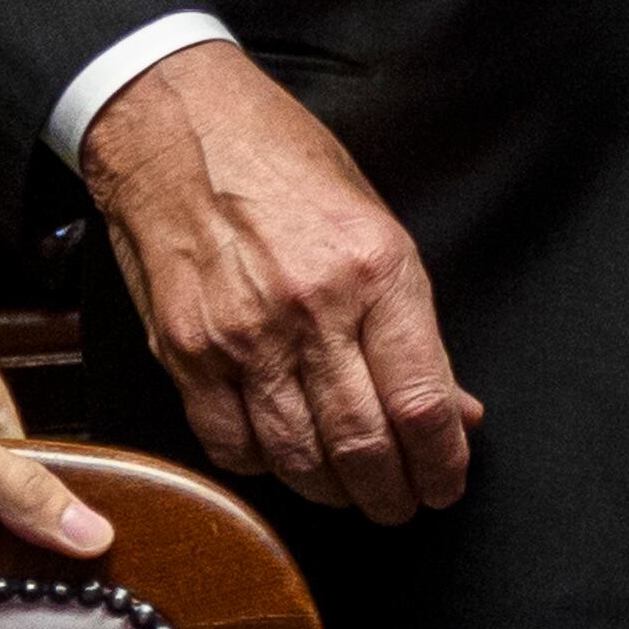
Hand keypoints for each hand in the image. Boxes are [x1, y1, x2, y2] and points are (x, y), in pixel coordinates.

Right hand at [81, 40, 477, 521]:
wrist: (176, 125)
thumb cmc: (281, 161)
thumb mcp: (373, 221)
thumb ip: (411, 321)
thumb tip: (452, 404)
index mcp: (374, 268)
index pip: (422, 402)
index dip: (443, 464)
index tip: (447, 482)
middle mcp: (312, 309)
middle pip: (364, 446)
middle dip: (393, 494)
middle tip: (403, 502)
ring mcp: (243, 336)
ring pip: (299, 459)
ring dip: (333, 490)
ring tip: (350, 490)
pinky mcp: (187, 353)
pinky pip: (231, 446)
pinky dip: (264, 467)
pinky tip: (283, 457)